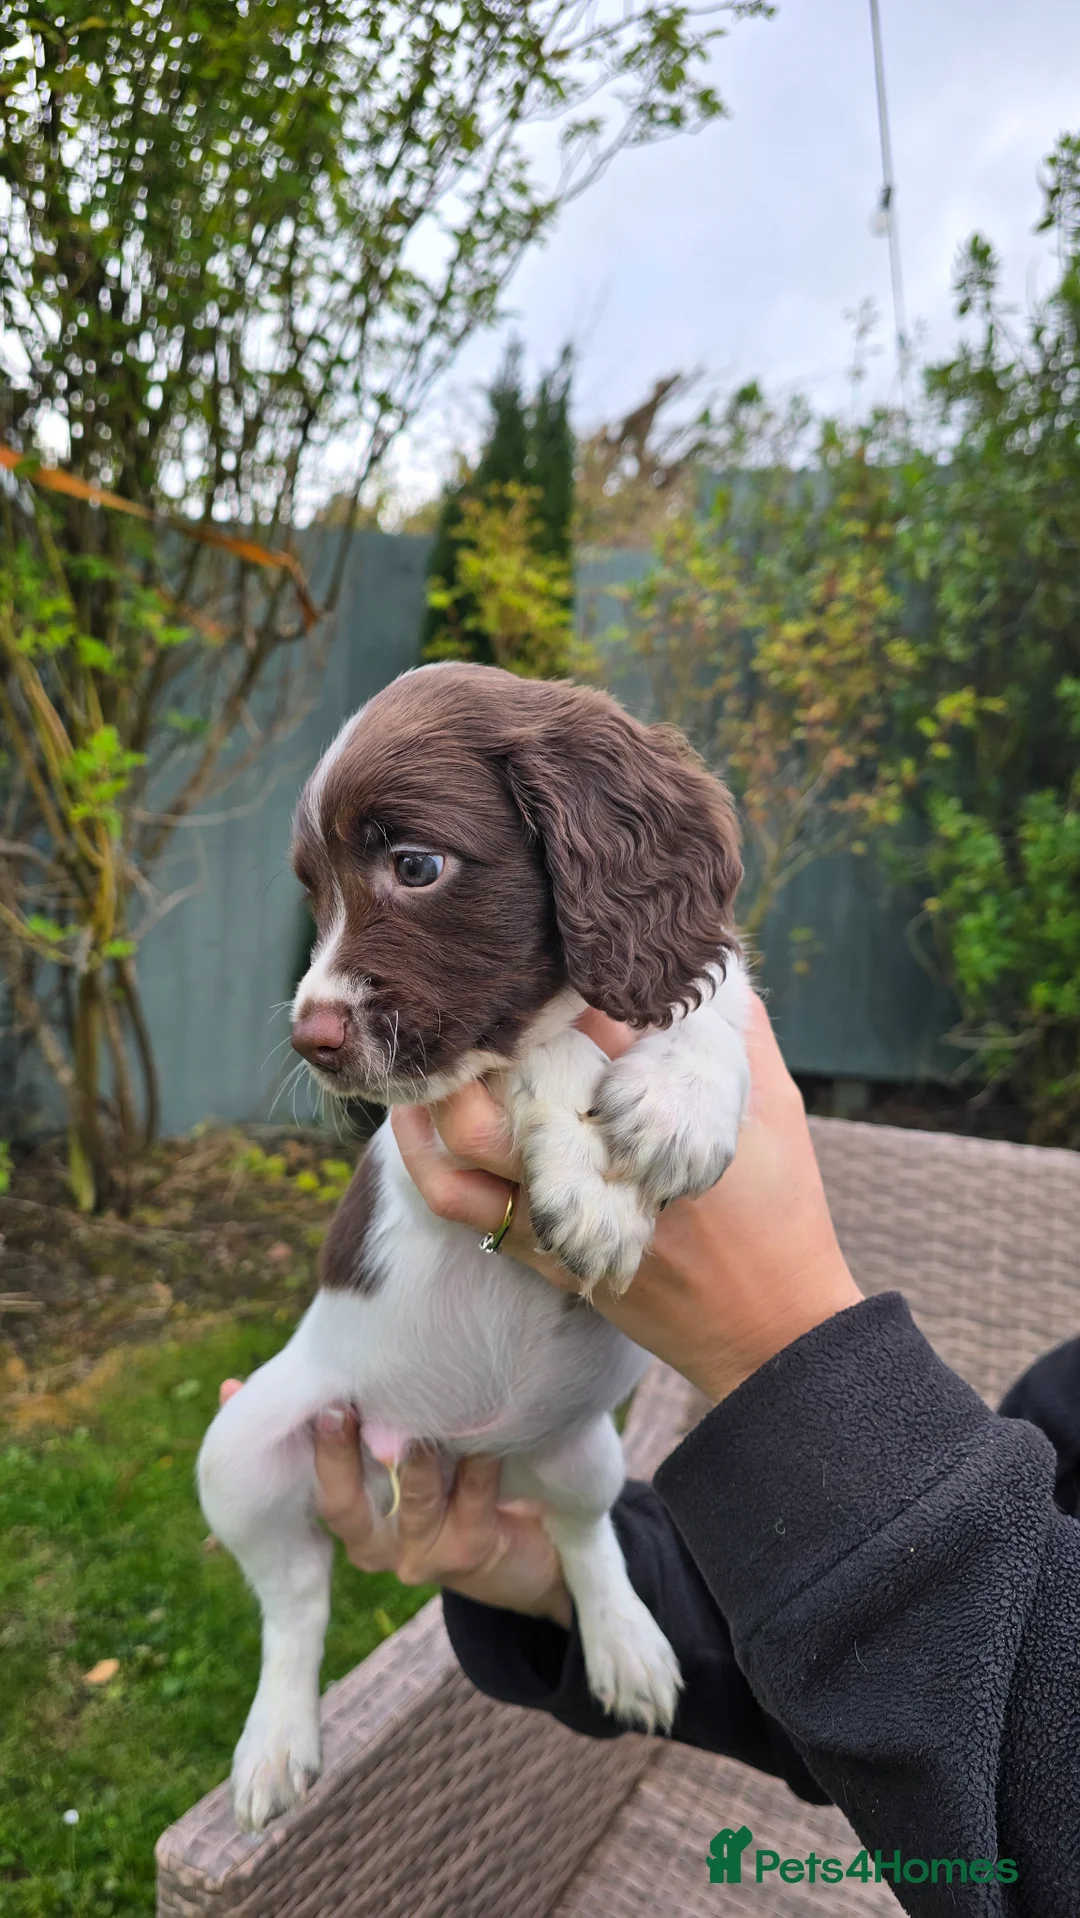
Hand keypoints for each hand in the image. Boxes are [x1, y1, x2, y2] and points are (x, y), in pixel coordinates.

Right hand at [217, 1382, 571, 1626]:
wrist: (524, 1545)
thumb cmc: (449, 1481)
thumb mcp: (391, 1447)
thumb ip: (335, 1420)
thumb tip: (229, 1387)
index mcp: (350, 1517)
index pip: (313, 1484)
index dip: (304, 1445)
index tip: (291, 1397)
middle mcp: (375, 1544)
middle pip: (341, 1506)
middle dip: (337, 1454)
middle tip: (336, 1406)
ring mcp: (421, 1554)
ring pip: (412, 1501)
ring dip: (421, 1456)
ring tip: (423, 1421)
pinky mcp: (469, 1554)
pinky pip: (471, 1503)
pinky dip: (479, 1465)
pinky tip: (488, 1438)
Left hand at [390, 996, 862, 1404]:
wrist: (770, 1330)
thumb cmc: (781, 1207)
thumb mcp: (772, 1104)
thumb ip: (736, 1029)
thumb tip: (707, 957)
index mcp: (667, 1112)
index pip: (596, 1023)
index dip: (560, 983)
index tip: (540, 948)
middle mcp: (607, 1159)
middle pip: (515, 1077)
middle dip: (485, 1034)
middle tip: (463, 992)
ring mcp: (567, 1211)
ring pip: (469, 1141)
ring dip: (439, 1090)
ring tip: (428, 1044)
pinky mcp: (544, 1253)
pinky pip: (460, 1203)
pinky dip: (424, 1156)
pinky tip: (415, 1117)